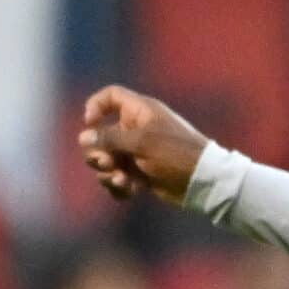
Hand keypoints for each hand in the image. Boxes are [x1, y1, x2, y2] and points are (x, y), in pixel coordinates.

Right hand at [76, 85, 208, 203]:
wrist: (204, 182)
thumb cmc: (175, 153)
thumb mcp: (142, 142)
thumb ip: (110, 138)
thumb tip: (83, 137)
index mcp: (140, 112)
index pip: (111, 96)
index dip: (96, 105)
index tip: (91, 122)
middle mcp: (137, 130)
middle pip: (101, 135)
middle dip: (99, 151)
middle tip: (108, 163)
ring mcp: (138, 153)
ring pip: (107, 160)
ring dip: (108, 172)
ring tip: (122, 180)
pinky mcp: (141, 174)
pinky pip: (118, 179)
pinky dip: (119, 186)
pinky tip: (129, 191)